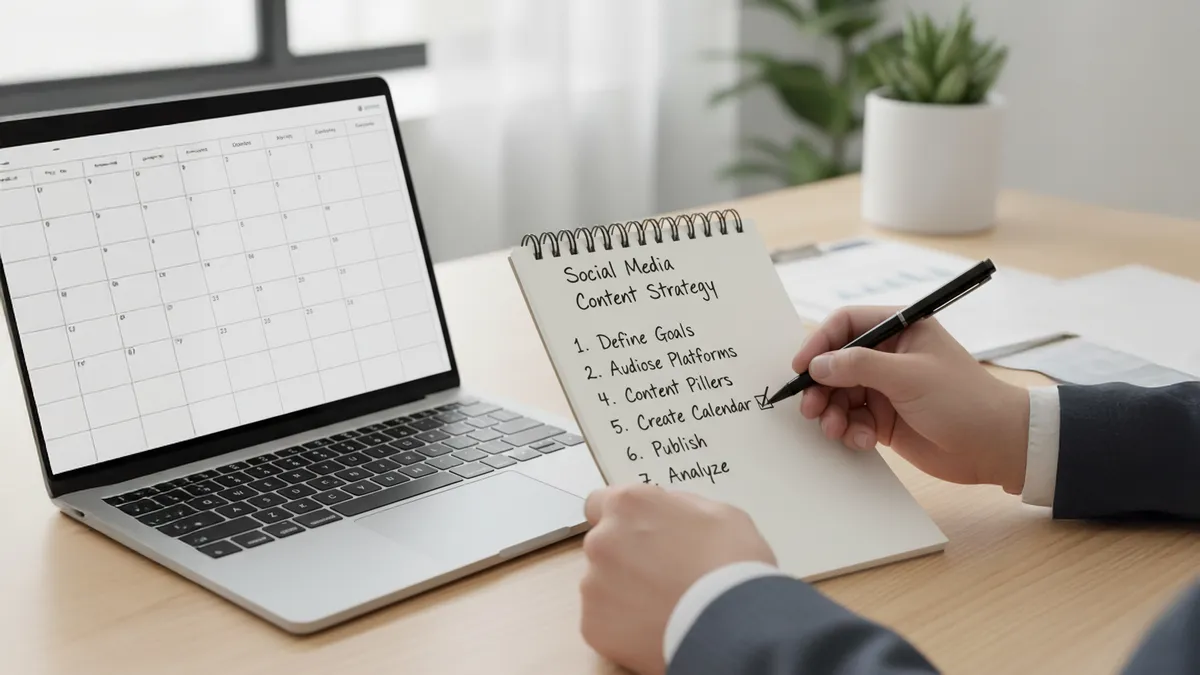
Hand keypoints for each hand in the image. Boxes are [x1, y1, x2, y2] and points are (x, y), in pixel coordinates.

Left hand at [579, 485, 774, 674]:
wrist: (734, 626)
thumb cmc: (733, 564)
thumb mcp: (719, 513)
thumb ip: (679, 506)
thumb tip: (665, 511)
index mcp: (629, 505)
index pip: (599, 503)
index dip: (621, 520)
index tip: (639, 535)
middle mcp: (602, 540)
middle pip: (602, 546)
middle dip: (625, 557)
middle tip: (662, 577)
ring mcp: (593, 585)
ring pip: (600, 585)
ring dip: (622, 592)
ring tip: (662, 607)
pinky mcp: (593, 625)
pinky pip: (603, 621)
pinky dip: (623, 625)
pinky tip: (653, 629)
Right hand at [793, 306, 1029, 492]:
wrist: (996, 447)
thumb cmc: (963, 400)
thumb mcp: (909, 376)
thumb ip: (859, 366)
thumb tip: (818, 365)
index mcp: (901, 329)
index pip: (847, 324)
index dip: (820, 342)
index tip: (801, 366)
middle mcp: (889, 356)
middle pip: (836, 363)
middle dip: (820, 386)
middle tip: (810, 407)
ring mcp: (885, 388)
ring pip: (839, 395)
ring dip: (832, 412)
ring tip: (834, 429)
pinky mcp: (884, 419)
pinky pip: (851, 420)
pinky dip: (850, 431)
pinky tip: (864, 441)